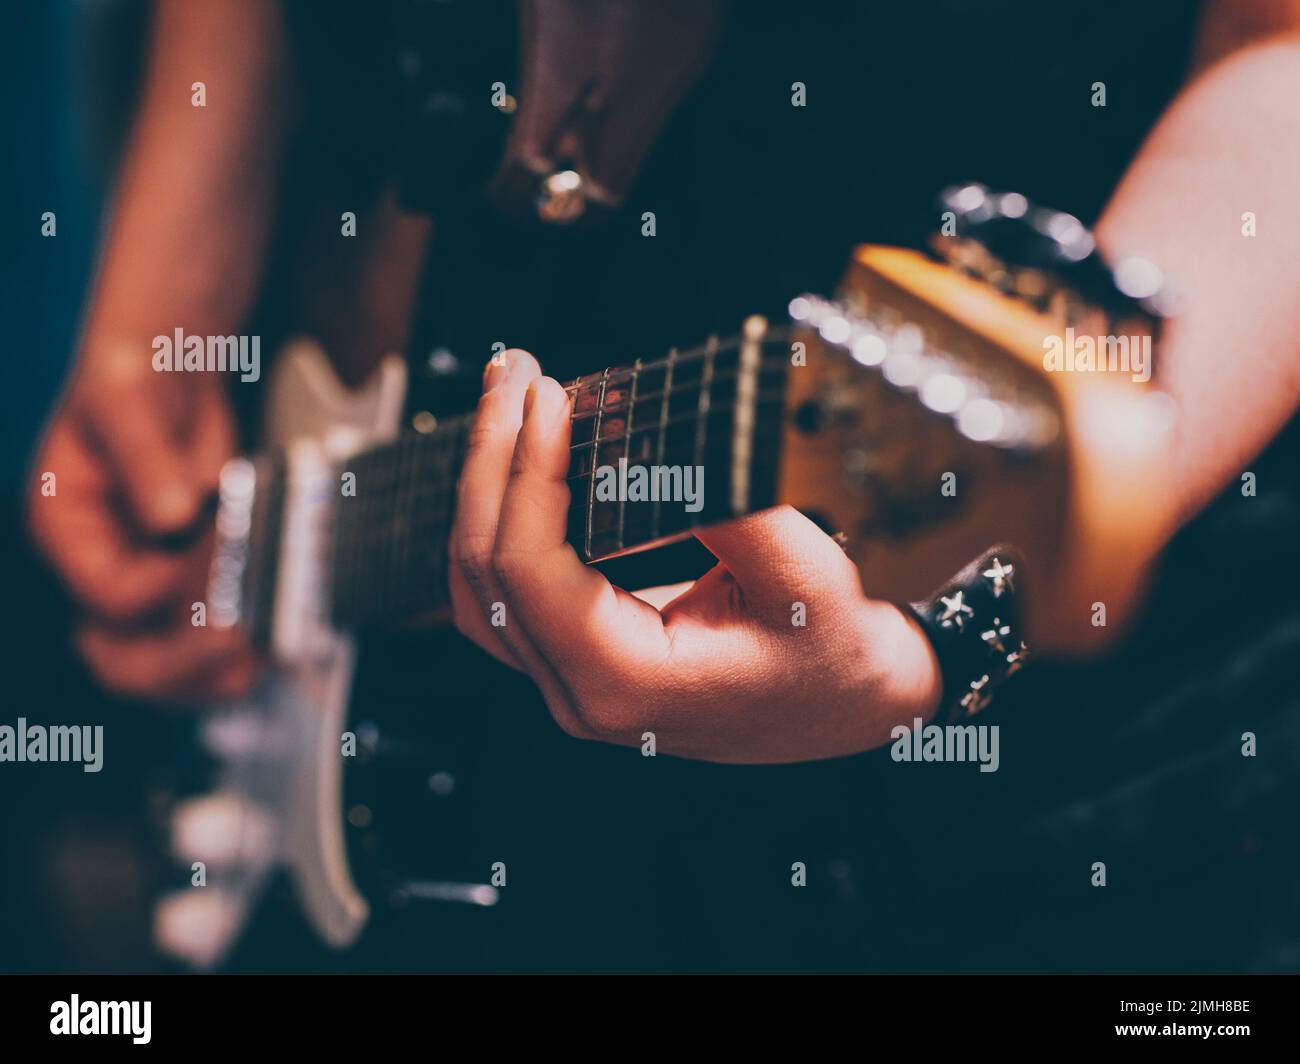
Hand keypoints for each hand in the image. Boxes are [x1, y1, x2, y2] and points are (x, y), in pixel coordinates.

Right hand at [28, 343, 258, 702]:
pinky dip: (234, 653)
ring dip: (212, 674)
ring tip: (264, 657)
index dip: (171, 592)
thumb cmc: (136, 379)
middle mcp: (97, 569)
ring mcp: (140, 585)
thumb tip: (171, 514)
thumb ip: (145, 457)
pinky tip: (274, 643)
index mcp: (65, 529)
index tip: (229, 561)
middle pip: (119, 658)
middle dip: (182, 663)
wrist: (168, 373)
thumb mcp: (128, 399)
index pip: (112, 596)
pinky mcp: (184, 588)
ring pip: (162, 667)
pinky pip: (199, 644)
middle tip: (242, 644)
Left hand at [448, 351, 941, 763]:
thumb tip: (653, 437)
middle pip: (484, 571)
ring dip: (484, 485)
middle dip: (490, 458)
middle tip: (511, 374)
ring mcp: (570, 682)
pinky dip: (502, 519)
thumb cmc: (832, 654)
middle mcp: (580, 693)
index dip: (525, 471)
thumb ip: (727, 508)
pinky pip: (505, 592)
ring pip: (479, 584)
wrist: (849, 705)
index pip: (527, 569)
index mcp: (624, 681)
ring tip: (506, 403)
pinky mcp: (577, 660)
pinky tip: (517, 462)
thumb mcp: (802, 575)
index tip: (549, 397)